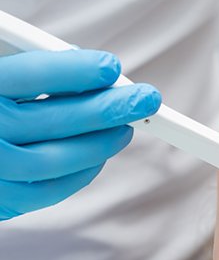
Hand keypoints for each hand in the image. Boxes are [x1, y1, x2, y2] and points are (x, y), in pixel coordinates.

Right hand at [0, 49, 160, 219]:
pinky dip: (81, 173)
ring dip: (100, 143)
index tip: (112, 67)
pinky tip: (100, 155)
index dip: (75, 70)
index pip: (30, 76)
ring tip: (128, 127)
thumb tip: (89, 66)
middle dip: (108, 108)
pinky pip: (47, 192)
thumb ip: (29, 69)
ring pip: (55, 160)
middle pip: (52, 120)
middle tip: (146, 99)